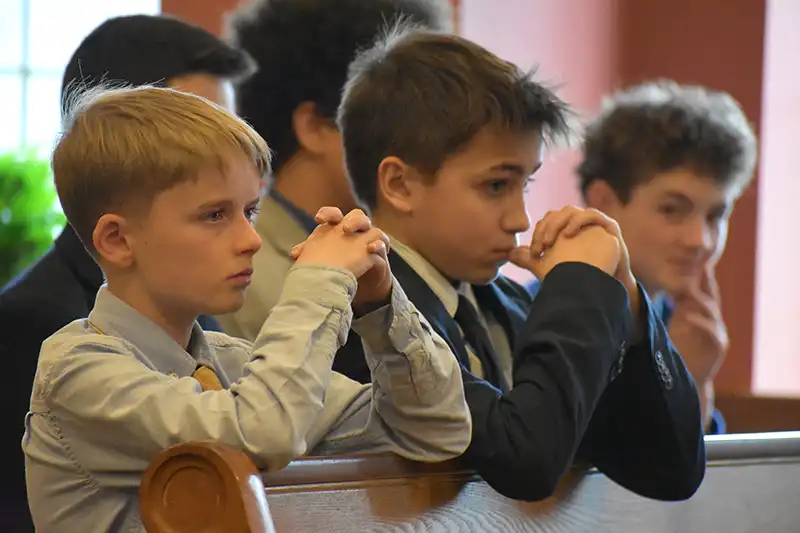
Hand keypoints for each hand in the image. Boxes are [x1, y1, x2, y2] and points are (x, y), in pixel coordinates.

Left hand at [290, 207, 392, 313]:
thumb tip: (294, 253)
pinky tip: (371, 249)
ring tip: (356, 237)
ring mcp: (369, 241)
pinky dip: (378, 245)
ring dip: (364, 228)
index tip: (318, 219)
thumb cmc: (338, 267)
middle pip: (358, 216)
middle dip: (351, 220)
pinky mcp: (379, 254)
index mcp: (339, 229)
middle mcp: (356, 232)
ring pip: (372, 227)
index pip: (334, 214)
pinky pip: (381, 245)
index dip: (328, 213)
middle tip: (344, 229)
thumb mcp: (322, 259)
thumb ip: (310, 253)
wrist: (358, 285)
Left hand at [509, 206, 641, 331]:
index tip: (534, 252)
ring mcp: (592, 223)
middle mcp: (576, 222)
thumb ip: (529, 259)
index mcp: (562, 228)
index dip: (538, 233)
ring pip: (571, 211)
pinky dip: (578, 221)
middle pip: (557, 214)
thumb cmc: (575, 275)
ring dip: (558, 223)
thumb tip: (508, 254)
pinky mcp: (608, 226)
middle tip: (541, 246)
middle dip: (546, 228)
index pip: (546, 221)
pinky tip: (568, 234)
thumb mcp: (548, 267)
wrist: (601, 287)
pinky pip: (592, 214)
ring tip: (552, 241)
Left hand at [668, 266, 727, 396]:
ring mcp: (716, 331)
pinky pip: (710, 331)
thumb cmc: (675, 352)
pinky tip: (686, 316)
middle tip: (693, 261)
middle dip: (702, 276)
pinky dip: (699, 322)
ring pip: (710, 308)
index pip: (697, 285)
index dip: (693, 270)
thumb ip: (659, 308)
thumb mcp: (667, 325)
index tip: (683, 254)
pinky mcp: (717, 346)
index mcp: (698, 312)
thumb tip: (635, 289)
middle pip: (709, 291)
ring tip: (684, 287)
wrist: (687, 382)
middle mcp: (710, 318)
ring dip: (697, 297)